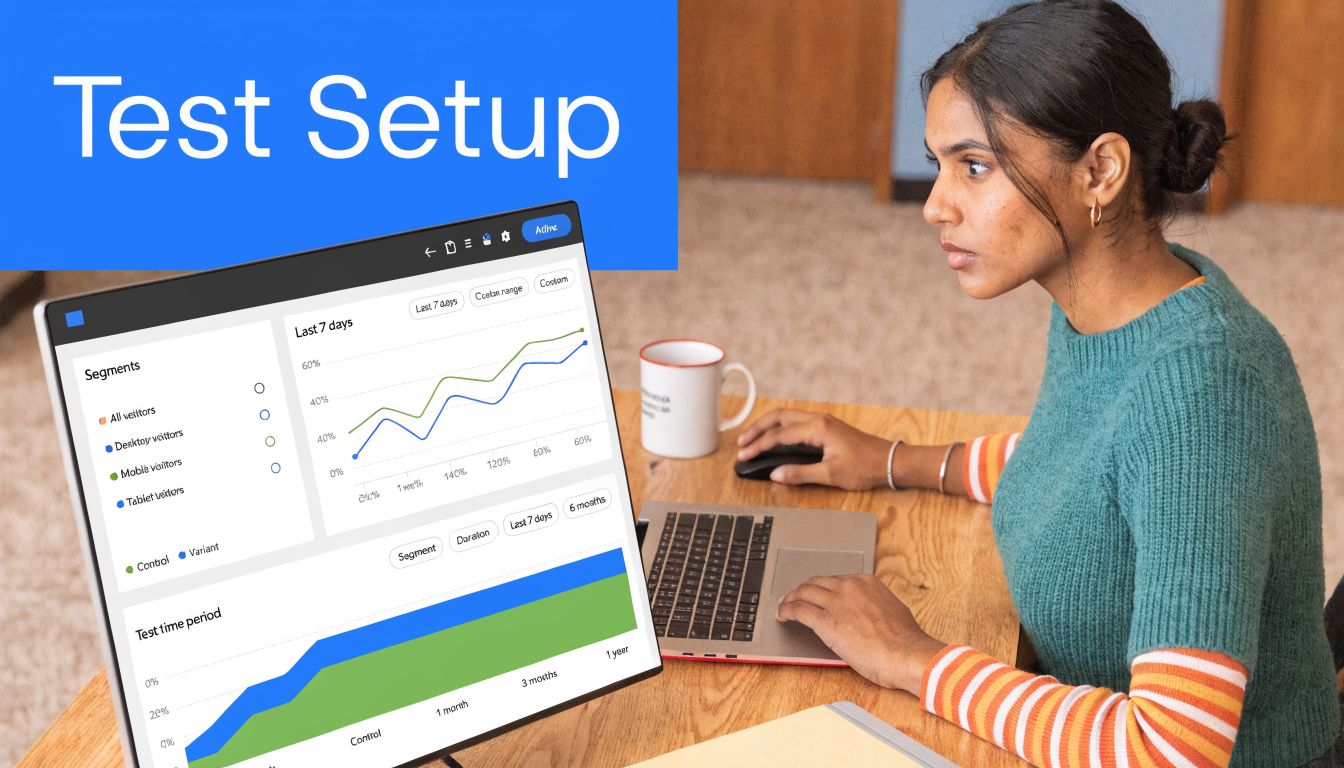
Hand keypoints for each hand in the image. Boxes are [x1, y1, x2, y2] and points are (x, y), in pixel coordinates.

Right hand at [735, 409, 890, 489]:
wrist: (889, 461)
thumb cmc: (865, 467)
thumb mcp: (830, 474)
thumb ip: (800, 473)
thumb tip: (776, 474)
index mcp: (817, 428)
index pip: (779, 435)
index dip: (759, 446)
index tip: (744, 455)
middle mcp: (818, 419)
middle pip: (778, 417)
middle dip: (757, 428)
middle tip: (741, 442)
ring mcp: (823, 421)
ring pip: (787, 416)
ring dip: (768, 425)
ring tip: (752, 438)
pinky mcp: (826, 427)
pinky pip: (796, 421)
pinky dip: (780, 427)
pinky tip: (775, 437)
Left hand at [776, 574, 945, 693]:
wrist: (906, 654)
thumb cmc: (904, 640)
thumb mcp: (892, 610)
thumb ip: (875, 606)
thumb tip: (869, 614)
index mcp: (866, 582)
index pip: (835, 580)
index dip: (822, 588)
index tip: (816, 594)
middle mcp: (849, 587)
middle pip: (816, 583)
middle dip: (802, 590)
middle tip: (794, 598)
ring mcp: (836, 602)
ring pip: (803, 593)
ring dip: (790, 599)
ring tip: (784, 606)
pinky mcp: (825, 621)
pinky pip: (798, 610)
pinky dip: (787, 611)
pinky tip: (783, 616)